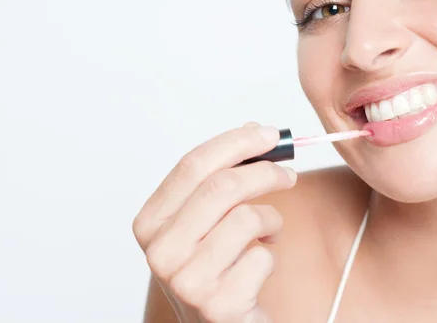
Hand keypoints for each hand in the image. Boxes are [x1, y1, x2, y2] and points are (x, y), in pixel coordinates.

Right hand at [133, 123, 296, 321]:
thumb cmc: (213, 267)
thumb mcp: (204, 221)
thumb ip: (219, 176)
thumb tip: (253, 131)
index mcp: (149, 223)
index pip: (192, 165)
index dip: (235, 143)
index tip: (267, 134)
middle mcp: (160, 252)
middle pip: (222, 186)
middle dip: (265, 171)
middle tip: (287, 174)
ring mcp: (186, 281)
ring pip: (247, 218)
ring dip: (270, 220)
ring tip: (266, 232)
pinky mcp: (219, 306)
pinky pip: (262, 256)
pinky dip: (270, 254)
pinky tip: (258, 266)